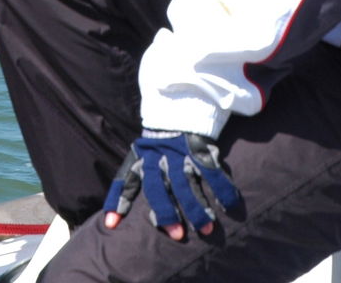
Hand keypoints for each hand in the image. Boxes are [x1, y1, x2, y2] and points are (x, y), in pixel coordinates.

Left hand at [102, 129, 240, 239]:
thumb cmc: (158, 141)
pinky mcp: (200, 148)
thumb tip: (111, 221)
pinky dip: (222, 189)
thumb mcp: (140, 154)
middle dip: (167, 213)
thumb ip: (130, 182)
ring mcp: (180, 153)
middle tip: (177, 235)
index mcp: (142, 158)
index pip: (127, 181)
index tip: (111, 225)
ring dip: (198, 208)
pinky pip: (212, 172)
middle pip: (159, 188)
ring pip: (187, 184)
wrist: (180, 105)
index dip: (118, 201)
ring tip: (207, 229)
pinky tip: (229, 206)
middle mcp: (159, 157)